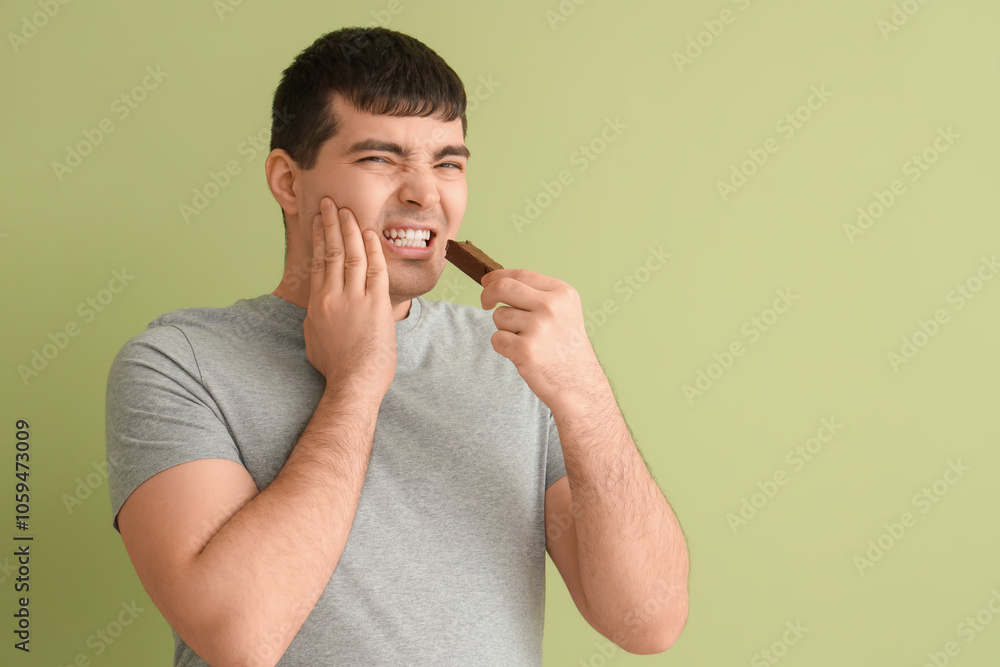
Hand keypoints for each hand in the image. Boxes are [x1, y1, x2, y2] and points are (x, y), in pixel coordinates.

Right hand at [304, 197, 395, 397]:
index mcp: (318, 303)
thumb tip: (318, 304)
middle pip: (332, 252)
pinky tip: (370, 234)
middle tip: (330, 203)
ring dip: (350, 230)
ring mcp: (355, 299)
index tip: (319, 220)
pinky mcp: (377, 305)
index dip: (319, 237)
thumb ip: (317, 316)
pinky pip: (375, 270)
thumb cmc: (335, 368)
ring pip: (352, 255)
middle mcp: (334, 296)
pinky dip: (372, 249)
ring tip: (348, 211)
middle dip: (332, 224)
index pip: (318, 262)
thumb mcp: (315, 338)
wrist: (353, 383)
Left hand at [480, 269, 606, 414]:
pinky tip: (522, 355)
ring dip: (504, 329)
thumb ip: (536, 295)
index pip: (522, 274)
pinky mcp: (526, 350)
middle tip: (485, 304)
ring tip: (526, 341)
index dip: (498, 276)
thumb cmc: (565, 348)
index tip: (486, 282)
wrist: (579, 384)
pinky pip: (497, 339)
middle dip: (487, 294)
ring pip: (499, 316)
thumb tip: (496, 282)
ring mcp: (539, 328)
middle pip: (503, 287)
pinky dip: (503, 348)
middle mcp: (552, 307)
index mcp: (562, 293)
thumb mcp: (564, 312)